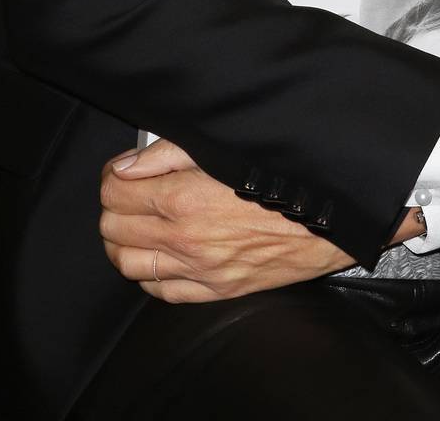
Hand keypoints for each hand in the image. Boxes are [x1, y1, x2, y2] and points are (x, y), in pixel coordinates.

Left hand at [99, 138, 355, 301]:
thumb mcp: (223, 149)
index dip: (112, 176)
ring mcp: (198, 270)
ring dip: (123, 241)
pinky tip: (158, 253)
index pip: (114, 192)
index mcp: (183, 198)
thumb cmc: (280, 176)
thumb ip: (168, 154)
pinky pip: (159, 291)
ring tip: (136, 224)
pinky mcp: (215, 291)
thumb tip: (127, 165)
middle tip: (130, 192)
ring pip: (127, 264)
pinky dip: (148, 272)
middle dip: (114, 206)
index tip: (123, 169)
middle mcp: (183, 239)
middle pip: (113, 228)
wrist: (327, 217)